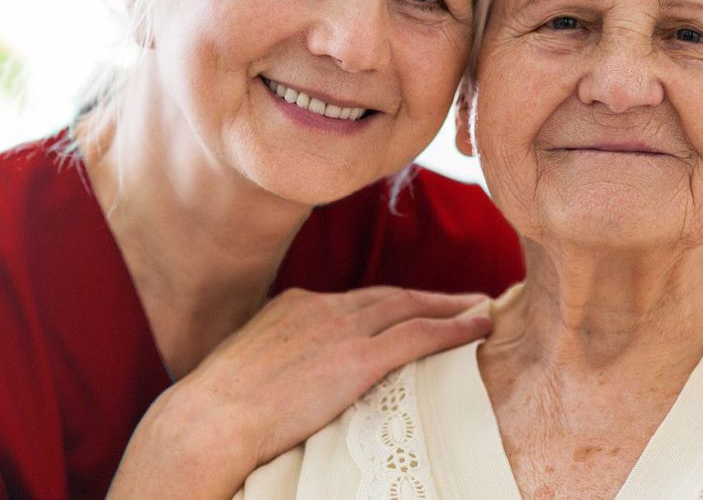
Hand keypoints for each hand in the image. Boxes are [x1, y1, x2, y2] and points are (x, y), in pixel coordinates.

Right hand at [107, 286, 491, 498]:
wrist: (203, 424)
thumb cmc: (217, 412)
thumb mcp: (249, 368)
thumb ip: (283, 360)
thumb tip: (297, 381)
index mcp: (297, 306)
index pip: (360, 300)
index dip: (395, 303)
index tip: (418, 307)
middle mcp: (323, 307)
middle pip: (391, 296)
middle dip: (432, 298)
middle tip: (468, 299)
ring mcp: (341, 329)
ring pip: (410, 308)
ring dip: (450, 308)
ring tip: (481, 310)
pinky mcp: (356, 358)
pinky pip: (417, 335)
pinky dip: (452, 328)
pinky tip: (478, 327)